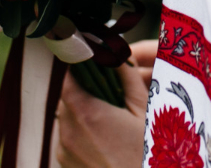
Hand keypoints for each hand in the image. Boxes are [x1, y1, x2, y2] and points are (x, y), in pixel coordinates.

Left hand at [55, 39, 157, 167]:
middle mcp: (69, 130)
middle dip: (80, 86)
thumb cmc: (146, 152)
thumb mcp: (144, 111)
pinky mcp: (65, 164)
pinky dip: (79, 130)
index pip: (66, 76)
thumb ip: (128, 78)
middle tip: (101, 84)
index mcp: (87, 112)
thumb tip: (117, 54)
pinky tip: (102, 136)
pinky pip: (67, 137)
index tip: (87, 58)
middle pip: (65, 96)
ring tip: (105, 113)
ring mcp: (65, 150)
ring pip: (65, 117)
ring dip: (79, 109)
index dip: (76, 64)